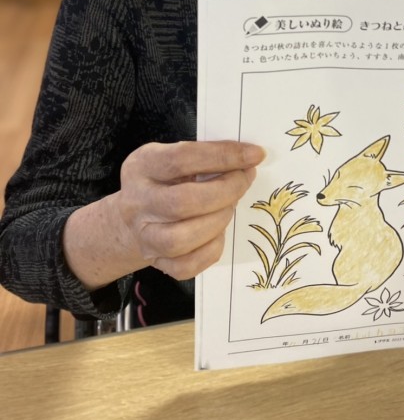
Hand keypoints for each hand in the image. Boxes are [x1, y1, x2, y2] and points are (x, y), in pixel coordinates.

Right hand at [116, 140, 264, 279]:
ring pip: (182, 238)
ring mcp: (144, 236)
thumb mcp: (172, 157)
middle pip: (183, 202)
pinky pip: (187, 265)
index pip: (182, 159)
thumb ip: (203, 156)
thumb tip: (246, 158)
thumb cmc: (164, 181)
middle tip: (245, 179)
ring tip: (231, 205)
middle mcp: (137, 203)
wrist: (133, 218)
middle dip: (226, 190)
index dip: (223, 155)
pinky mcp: (157, 262)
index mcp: (142, 166)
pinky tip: (219, 231)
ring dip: (219, 220)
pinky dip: (212, 248)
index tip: (254, 154)